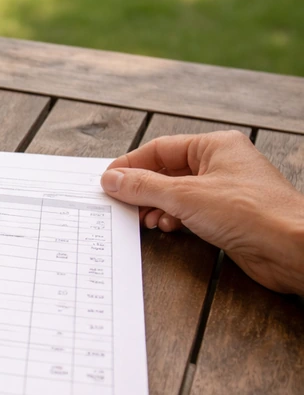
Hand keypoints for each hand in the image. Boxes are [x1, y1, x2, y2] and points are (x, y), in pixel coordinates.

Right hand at [99, 130, 303, 293]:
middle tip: (122, 202)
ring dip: (157, 206)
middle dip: (144, 189)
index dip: (131, 164)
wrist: (291, 248)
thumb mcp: (185, 196)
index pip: (161, 149)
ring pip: (177, 193)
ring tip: (146, 219)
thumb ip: (144, 186)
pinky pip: (190, 211)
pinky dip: (174, 218)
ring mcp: (226, 191)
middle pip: (167, 171)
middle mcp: (221, 164)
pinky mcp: (228, 216)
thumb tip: (112, 179)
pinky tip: (167, 227)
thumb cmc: (251, 213)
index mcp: (216, 146)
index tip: (108, 180)